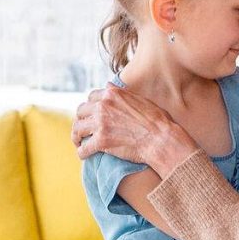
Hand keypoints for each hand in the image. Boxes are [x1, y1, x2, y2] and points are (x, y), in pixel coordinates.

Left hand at [75, 84, 197, 175]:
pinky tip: (85, 155)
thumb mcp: (140, 99)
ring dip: (77, 137)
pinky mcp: (102, 141)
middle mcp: (103, 105)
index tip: (91, 116)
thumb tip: (108, 84)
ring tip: (80, 143)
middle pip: (80, 111)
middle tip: (83, 130)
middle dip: (81, 121)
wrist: (162, 140)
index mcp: (112, 94)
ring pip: (77, 129)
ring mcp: (101, 123)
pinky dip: (82, 152)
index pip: (90, 97)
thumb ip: (122, 92)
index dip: (90, 107)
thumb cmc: (157, 121)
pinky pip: (83, 148)